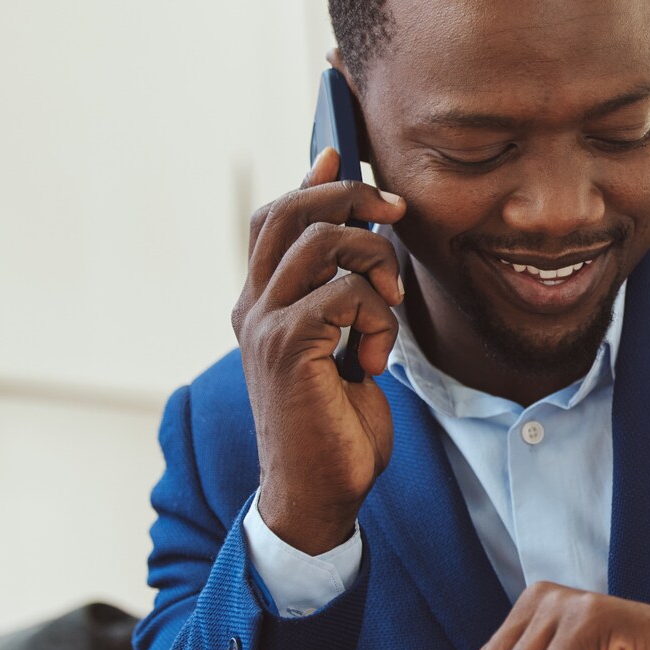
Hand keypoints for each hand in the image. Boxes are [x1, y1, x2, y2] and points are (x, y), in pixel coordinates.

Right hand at [233, 147, 408, 554]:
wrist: (319, 491)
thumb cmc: (337, 423)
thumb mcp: (343, 346)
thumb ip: (343, 295)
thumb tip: (362, 235)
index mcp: (261, 303)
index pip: (273, 219)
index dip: (311, 183)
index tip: (343, 158)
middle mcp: (252, 307)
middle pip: (291, 213)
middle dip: (351, 200)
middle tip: (396, 215)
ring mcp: (265, 325)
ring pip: (323, 244)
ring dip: (375, 264)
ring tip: (391, 306)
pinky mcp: (289, 346)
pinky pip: (345, 293)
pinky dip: (376, 317)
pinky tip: (375, 357)